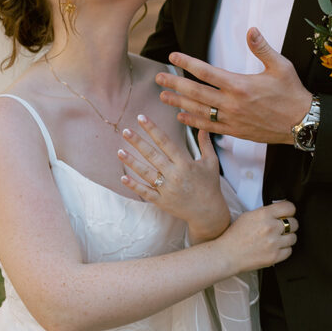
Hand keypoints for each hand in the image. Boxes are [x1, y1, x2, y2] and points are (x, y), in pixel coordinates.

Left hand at [118, 115, 230, 241]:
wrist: (208, 212)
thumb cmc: (210, 185)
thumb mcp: (211, 163)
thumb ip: (206, 144)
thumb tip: (204, 127)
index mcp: (185, 163)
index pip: (165, 142)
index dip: (153, 129)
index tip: (141, 118)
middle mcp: (174, 175)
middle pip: (152, 155)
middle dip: (138, 142)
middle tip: (125, 131)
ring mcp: (167, 189)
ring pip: (146, 173)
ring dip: (132, 162)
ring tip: (119, 151)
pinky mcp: (162, 201)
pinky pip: (145, 192)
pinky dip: (134, 185)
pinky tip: (123, 177)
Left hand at [155, 29, 311, 143]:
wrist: (302, 123)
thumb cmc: (292, 93)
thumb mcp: (280, 66)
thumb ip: (262, 48)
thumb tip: (251, 29)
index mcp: (240, 85)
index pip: (206, 72)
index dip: (187, 63)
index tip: (173, 56)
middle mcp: (232, 103)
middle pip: (196, 93)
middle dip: (175, 84)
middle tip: (158, 78)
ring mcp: (232, 119)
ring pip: (198, 111)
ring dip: (179, 103)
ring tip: (163, 97)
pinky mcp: (235, 132)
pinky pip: (209, 127)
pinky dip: (193, 122)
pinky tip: (182, 117)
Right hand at [218, 200, 297, 274]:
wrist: (227, 254)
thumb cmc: (234, 236)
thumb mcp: (248, 216)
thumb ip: (265, 213)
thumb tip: (278, 212)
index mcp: (263, 215)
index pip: (289, 207)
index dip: (290, 210)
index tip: (288, 213)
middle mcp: (270, 228)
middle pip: (294, 223)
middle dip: (289, 225)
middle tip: (282, 228)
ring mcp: (273, 243)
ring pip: (293, 238)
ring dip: (287, 238)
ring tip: (277, 239)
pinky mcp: (274, 256)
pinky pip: (289, 251)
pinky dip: (284, 250)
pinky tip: (275, 248)